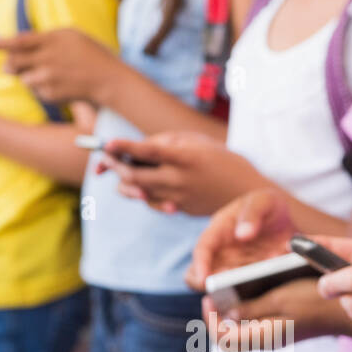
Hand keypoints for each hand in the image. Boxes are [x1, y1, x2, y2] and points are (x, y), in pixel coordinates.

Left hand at [0, 28, 119, 103]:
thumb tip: (19, 41)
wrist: (109, 80)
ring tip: (48, 75)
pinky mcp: (52, 94)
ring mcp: (49, 78)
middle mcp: (47, 59)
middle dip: (9, 64)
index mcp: (52, 40)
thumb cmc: (91, 54)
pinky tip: (60, 85)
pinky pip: (37, 91)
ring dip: (29, 77)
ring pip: (24, 79)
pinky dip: (43, 88)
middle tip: (8, 66)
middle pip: (14, 62)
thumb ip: (44, 37)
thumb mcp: (70, 36)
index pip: (17, 41)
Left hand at [96, 131, 265, 215]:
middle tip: (103, 158)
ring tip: (117, 171)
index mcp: (186, 158)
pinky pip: (152, 203)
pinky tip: (139, 185)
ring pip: (138, 193)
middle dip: (114, 166)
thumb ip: (168, 142)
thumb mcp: (198, 142)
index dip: (125, 147)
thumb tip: (140, 147)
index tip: (107, 142)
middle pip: (135, 176)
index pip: (149, 152)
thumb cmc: (222, 159)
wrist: (247, 194)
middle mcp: (179, 180)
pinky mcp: (179, 210)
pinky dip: (141, 193)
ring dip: (123, 182)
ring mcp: (178, 198)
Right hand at [186, 188, 299, 290]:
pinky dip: (255, 292)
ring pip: (223, 289)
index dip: (200, 265)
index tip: (204, 279)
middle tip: (230, 287)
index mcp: (218, 231)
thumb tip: (241, 234)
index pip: (202, 249)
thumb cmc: (268, 206)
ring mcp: (234, 269)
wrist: (287, 221)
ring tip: (255, 284)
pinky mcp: (248, 281)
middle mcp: (221, 254)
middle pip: (203, 276)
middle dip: (212, 286)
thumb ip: (253, 213)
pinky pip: (246, 293)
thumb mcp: (263, 201)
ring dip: (235, 291)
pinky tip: (272, 282)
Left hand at [203, 278, 349, 351]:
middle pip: (229, 340)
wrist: (344, 312)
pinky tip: (247, 296)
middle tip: (213, 299)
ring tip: (227, 296)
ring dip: (230, 317)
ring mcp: (273, 337)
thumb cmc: (315, 301)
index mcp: (264, 337)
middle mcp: (266, 342)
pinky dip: (245, 314)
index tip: (208, 299)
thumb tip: (228, 314)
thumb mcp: (280, 298)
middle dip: (217, 320)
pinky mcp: (280, 330)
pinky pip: (254, 327)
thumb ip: (252, 308)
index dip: (211, 320)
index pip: (224, 339)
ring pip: (240, 334)